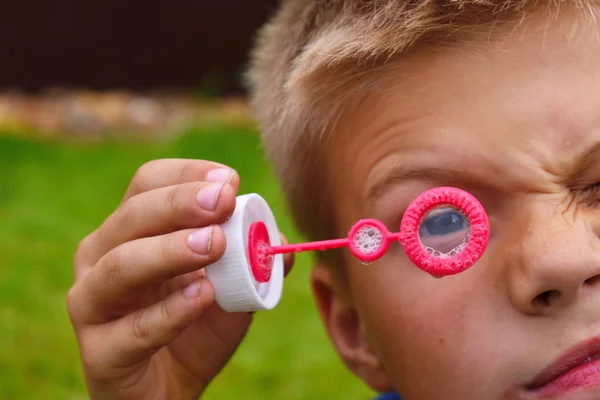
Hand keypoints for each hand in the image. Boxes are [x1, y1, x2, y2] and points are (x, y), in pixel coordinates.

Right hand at [67, 159, 293, 399]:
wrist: (169, 389)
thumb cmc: (193, 327)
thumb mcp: (232, 287)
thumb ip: (253, 261)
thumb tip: (281, 240)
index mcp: (131, 231)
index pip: (148, 184)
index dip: (186, 176)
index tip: (229, 181)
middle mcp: (101, 257)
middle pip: (132, 216)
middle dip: (180, 204)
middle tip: (223, 201)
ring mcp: (92, 305)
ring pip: (120, 267)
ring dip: (170, 251)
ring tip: (215, 244)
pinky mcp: (100, 353)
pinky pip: (132, 330)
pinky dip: (170, 312)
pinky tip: (203, 297)